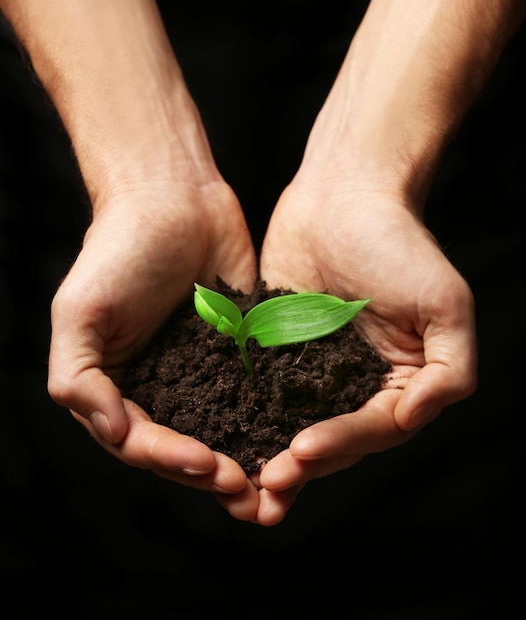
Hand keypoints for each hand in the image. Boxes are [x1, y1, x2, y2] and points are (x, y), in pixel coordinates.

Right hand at [48, 179, 260, 519]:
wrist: (175, 197)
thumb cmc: (120, 249)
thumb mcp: (81, 311)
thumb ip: (79, 377)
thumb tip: (112, 433)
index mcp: (118, 387)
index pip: (140, 442)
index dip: (172, 461)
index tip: (209, 466)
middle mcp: (160, 388)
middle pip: (184, 449)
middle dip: (213, 475)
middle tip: (249, 493)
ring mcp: (201, 374)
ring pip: (223, 432)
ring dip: (246, 463)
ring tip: (275, 487)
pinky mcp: (239, 356)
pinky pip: (254, 398)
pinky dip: (269, 426)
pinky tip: (292, 443)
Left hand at [255, 180, 476, 524]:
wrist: (342, 193)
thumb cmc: (398, 241)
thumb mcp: (445, 302)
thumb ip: (448, 369)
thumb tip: (417, 418)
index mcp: (397, 381)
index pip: (372, 429)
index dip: (340, 446)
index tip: (301, 453)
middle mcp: (355, 383)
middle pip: (330, 438)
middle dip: (300, 465)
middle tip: (267, 483)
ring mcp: (311, 370)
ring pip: (290, 425)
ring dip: (268, 455)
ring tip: (240, 485)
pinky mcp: (274, 350)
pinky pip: (258, 390)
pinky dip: (242, 417)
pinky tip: (219, 437)